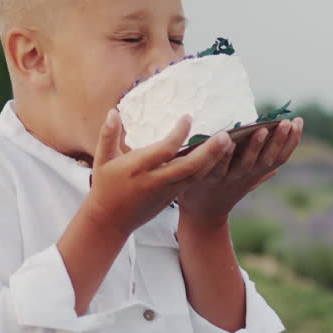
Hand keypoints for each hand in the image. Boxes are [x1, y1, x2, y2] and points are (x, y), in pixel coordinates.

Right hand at [82, 108, 233, 239]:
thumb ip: (107, 135)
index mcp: (138, 168)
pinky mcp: (173, 197)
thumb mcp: (102, 160)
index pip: (164, 150)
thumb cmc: (105, 186)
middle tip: (226, 135)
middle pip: (188, 166)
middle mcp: (156, 180)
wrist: (110, 221)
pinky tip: (220, 157)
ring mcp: (167, 191)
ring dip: (214, 160)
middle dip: (209, 151)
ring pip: (196, 176)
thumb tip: (113, 111)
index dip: (179, 134)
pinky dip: (208, 169)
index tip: (188, 118)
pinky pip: (194, 182)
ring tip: (230, 143)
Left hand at [176, 117, 303, 229]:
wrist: (203, 213)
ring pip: (246, 163)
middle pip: (267, 159)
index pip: (280, 157)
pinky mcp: (210, 181)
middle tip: (286, 122)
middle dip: (279, 141)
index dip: (292, 141)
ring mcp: (230, 179)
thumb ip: (260, 171)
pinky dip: (224, 155)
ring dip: (256, 147)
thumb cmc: (225, 189)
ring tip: (262, 129)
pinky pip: (219, 168)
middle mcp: (248, 176)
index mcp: (258, 173)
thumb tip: (277, 165)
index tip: (299, 122)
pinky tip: (228, 140)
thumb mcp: (246, 180)